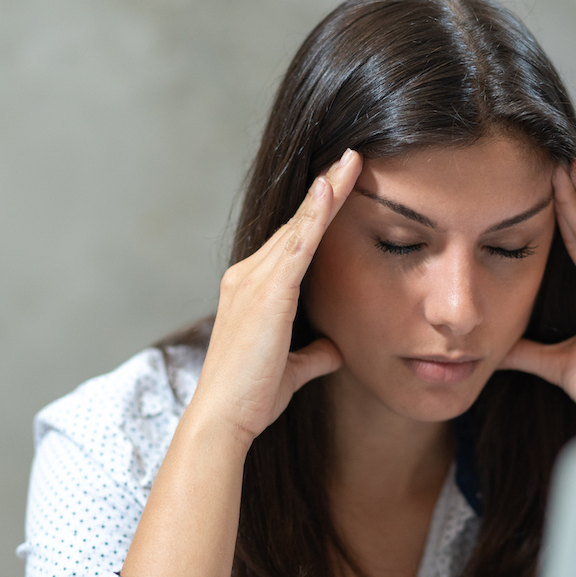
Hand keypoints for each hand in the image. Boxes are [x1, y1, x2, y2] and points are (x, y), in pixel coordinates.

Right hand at [188, 149, 362, 446]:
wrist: (224, 418)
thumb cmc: (251, 398)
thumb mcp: (292, 371)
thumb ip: (313, 355)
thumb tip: (335, 350)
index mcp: (251, 290)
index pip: (292, 243)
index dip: (316, 215)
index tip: (339, 187)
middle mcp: (247, 276)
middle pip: (295, 225)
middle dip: (325, 190)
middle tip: (352, 158)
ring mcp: (253, 280)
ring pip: (298, 226)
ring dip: (326, 191)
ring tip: (351, 161)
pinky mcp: (267, 292)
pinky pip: (298, 245)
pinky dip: (315, 215)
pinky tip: (331, 189)